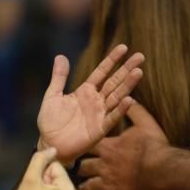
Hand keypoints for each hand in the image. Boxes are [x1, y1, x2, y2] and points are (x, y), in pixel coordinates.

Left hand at [37, 45, 143, 165]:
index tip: (123, 47)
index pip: (101, 72)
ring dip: (127, 85)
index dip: (112, 60)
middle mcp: (95, 101)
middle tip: (140, 57)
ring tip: (138, 72)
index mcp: (85, 91)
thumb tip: (60, 56)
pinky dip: (121, 109)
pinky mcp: (99, 129)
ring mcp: (99, 114)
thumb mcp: (53, 95)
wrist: (49, 143)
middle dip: (126, 69)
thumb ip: (59, 77)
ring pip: (116, 96)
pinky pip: (112, 117)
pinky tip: (130, 99)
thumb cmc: (50, 121)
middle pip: (114, 82)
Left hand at [78, 102, 169, 189]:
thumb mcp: (145, 123)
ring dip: (84, 187)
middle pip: (81, 167)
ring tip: (81, 189)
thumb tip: (128, 99)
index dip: (82, 148)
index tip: (78, 149)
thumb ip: (134, 112)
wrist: (163, 171)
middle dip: (79, 169)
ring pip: (86, 186)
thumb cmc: (154, 147)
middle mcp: (102, 165)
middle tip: (77, 170)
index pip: (86, 147)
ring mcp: (106, 183)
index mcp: (107, 147)